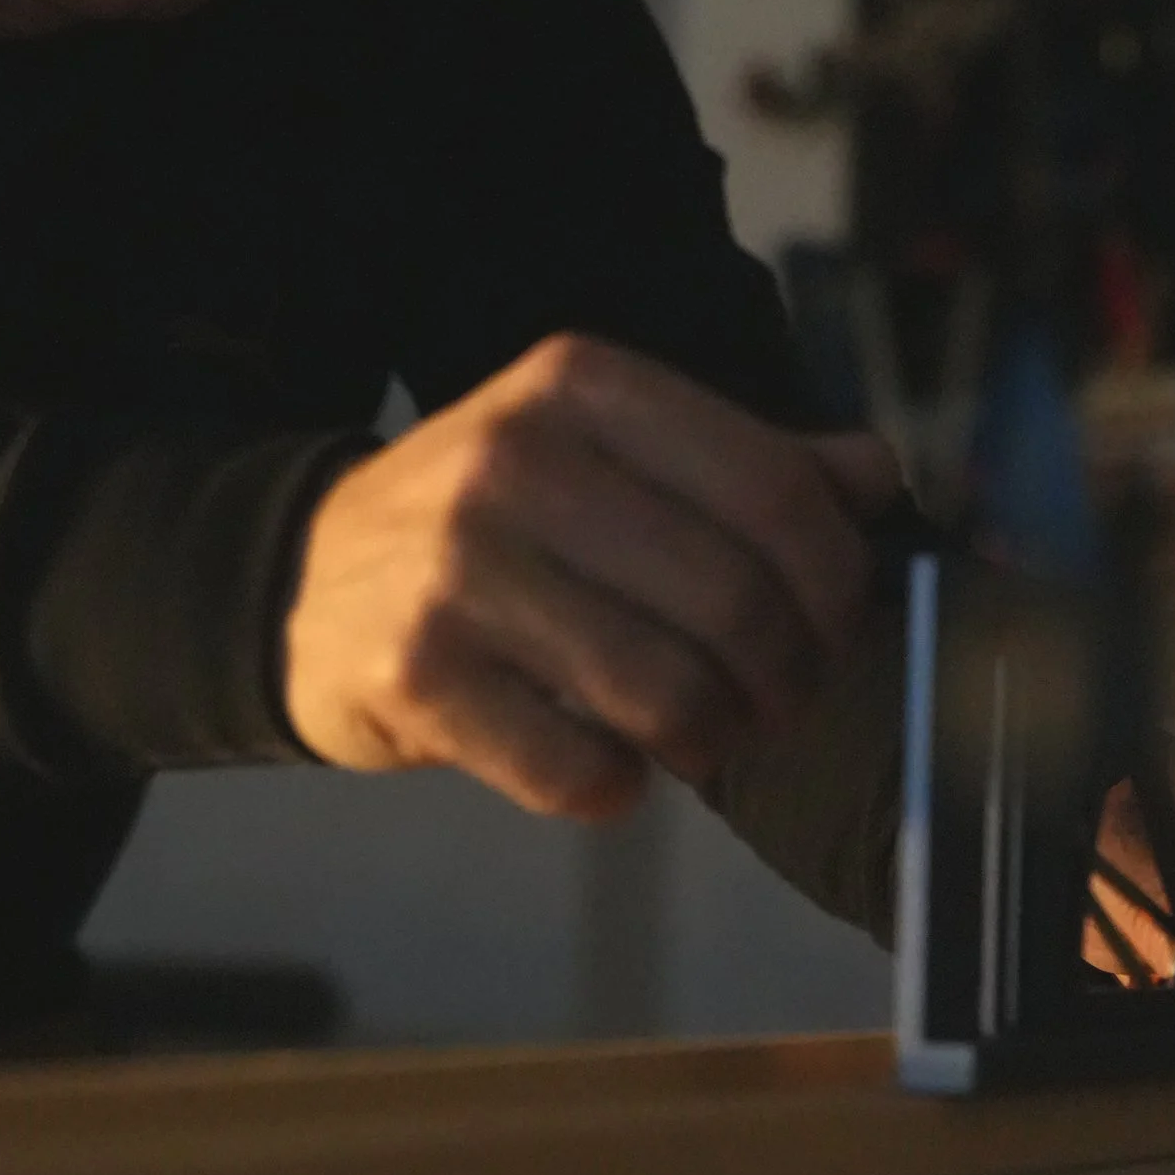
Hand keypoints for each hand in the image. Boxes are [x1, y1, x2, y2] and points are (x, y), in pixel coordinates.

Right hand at [281, 335, 901, 818]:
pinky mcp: (417, 676)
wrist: (299, 578)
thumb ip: (743, 460)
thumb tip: (875, 480)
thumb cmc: (490, 523)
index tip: (830, 629)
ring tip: (703, 741)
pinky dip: (618, 789)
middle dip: (784, 678)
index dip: (834, 582)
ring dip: (711, 741)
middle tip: (775, 704)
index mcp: (583, 386)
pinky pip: (576, 770)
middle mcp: (516, 459)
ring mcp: (458, 568)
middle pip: (733, 600)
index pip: (775, 491)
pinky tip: (611, 769)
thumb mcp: (603, 450)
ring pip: (666, 692)